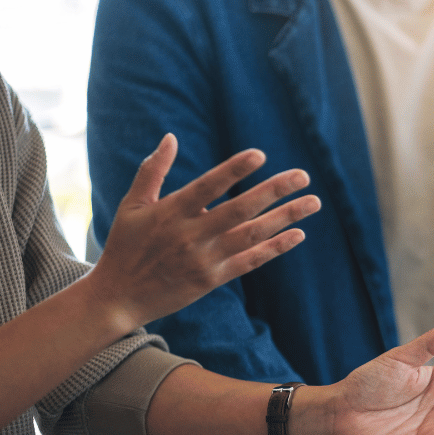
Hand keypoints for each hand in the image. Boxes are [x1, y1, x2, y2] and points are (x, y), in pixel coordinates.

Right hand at [85, 133, 320, 330]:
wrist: (119, 297)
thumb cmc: (125, 246)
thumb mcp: (132, 205)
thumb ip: (153, 170)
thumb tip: (170, 137)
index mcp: (171, 212)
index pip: (208, 186)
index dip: (234, 170)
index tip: (260, 155)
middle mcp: (191, 235)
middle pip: (241, 209)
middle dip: (275, 191)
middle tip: (303, 175)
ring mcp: (205, 259)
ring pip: (253, 235)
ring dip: (287, 217)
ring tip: (314, 202)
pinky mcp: (213, 279)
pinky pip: (251, 260)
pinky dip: (275, 247)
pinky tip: (298, 233)